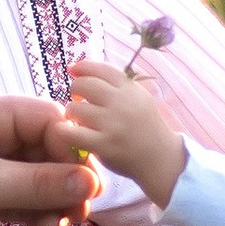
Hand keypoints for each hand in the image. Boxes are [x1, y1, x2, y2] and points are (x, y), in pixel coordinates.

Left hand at [0, 90, 96, 225]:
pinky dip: (37, 218)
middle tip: (81, 211)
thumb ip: (37, 183)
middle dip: (66, 181)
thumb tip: (91, 181)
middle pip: (46, 151)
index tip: (88, 179)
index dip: (70, 146)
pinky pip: (23, 204)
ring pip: (38, 182)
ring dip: (54, 204)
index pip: (44, 118)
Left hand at [65, 59, 185, 207]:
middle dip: (75, 90)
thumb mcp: (138, 97)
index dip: (83, 67)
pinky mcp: (104, 145)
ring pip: (75, 109)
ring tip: (77, 119)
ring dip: (71, 113)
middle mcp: (122, 103)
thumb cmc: (144, 126)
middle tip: (77, 100)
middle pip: (84, 85)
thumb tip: (81, 69)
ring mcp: (113, 124)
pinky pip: (72, 133)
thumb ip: (116, 84)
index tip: (73, 70)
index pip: (101, 69)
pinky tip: (67, 132)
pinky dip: (64, 131)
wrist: (160, 158)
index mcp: (131, 89)